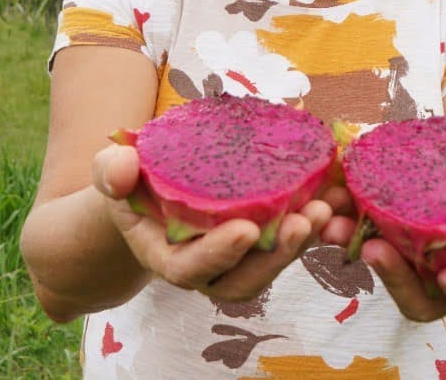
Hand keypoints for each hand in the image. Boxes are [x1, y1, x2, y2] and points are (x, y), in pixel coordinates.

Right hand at [92, 144, 333, 302]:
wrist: (148, 190)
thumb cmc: (130, 181)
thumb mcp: (111, 170)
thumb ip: (110, 170)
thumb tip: (121, 165)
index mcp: (165, 256)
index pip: (191, 268)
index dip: (219, 253)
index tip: (248, 229)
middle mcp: (205, 268)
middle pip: (244, 279)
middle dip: (278, 254)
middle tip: (306, 219)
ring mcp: (236, 259)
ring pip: (273, 265)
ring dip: (304, 241)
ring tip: (327, 206)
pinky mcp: (261, 242)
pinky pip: (289, 241)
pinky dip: (314, 222)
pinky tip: (335, 193)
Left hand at [321, 170, 445, 331]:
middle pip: (420, 300)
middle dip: (396, 278)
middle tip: (375, 251)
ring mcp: (416, 266)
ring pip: (384, 273)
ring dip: (356, 249)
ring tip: (336, 224)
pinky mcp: (388, 239)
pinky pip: (362, 240)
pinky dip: (343, 222)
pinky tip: (327, 200)